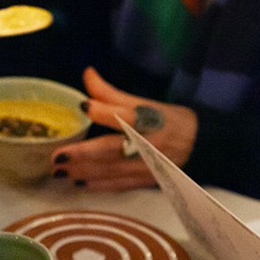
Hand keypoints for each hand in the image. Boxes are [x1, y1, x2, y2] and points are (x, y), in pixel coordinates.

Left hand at [52, 67, 198, 190]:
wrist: (201, 147)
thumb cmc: (169, 121)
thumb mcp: (146, 103)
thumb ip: (112, 94)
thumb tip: (87, 74)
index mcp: (149, 120)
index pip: (126, 115)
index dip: (104, 110)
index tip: (83, 105)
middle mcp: (148, 145)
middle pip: (113, 150)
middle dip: (84, 154)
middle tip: (57, 156)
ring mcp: (147, 166)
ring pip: (112, 171)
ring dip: (83, 172)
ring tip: (58, 171)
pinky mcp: (145, 181)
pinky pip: (119, 185)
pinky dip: (98, 185)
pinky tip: (79, 183)